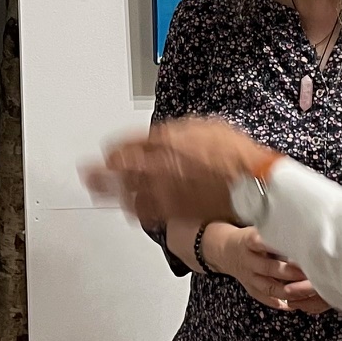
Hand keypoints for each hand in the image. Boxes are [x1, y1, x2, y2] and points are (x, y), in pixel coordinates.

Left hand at [83, 118, 278, 223]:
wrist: (254, 184)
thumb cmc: (234, 154)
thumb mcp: (201, 127)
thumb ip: (173, 133)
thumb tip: (156, 137)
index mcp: (163, 143)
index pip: (123, 147)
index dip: (112, 150)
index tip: (108, 152)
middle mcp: (159, 169)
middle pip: (116, 172)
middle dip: (98, 173)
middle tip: (86, 173)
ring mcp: (165, 194)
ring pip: (125, 196)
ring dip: (109, 194)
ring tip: (96, 192)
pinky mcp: (174, 213)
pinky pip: (145, 213)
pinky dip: (134, 210)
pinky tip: (128, 208)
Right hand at [206, 224, 325, 312]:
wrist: (223, 250)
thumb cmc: (248, 238)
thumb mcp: (255, 229)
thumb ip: (273, 232)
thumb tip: (300, 227)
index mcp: (248, 242)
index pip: (259, 242)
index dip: (274, 245)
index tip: (294, 246)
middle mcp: (248, 261)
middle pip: (268, 268)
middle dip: (289, 272)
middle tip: (309, 273)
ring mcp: (248, 277)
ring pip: (268, 287)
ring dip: (288, 290)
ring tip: (306, 291)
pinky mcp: (250, 288)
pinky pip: (264, 298)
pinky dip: (278, 303)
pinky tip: (292, 306)